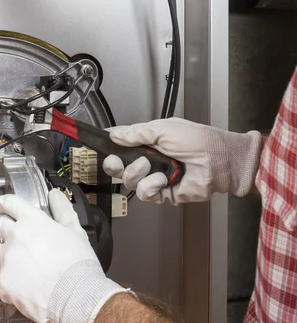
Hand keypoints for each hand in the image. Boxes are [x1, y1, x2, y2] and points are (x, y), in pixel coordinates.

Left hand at [0, 189, 127, 322]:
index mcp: (32, 221)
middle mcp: (15, 237)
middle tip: (7, 230)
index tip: (0, 206)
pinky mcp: (3, 281)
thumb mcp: (76, 232)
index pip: (8, 203)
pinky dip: (4, 278)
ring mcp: (6, 260)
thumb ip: (63, 211)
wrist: (76, 298)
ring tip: (15, 260)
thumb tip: (55, 196)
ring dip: (2, 252)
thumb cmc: (78, 266)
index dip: (2, 203)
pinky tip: (17, 281)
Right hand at [103, 118, 261, 203]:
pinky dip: (151, 186)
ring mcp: (155, 177)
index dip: (110, 146)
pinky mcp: (163, 193)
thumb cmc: (199, 141)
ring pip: (129, 181)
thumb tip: (114, 134)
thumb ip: (136, 132)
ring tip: (150, 166)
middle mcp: (149, 160)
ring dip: (137, 172)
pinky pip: (145, 194)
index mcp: (148, 142)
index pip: (121, 144)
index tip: (101, 145)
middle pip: (118, 166)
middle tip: (117, 161)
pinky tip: (162, 179)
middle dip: (114, 164)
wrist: (221, 161)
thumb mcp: (164, 129)